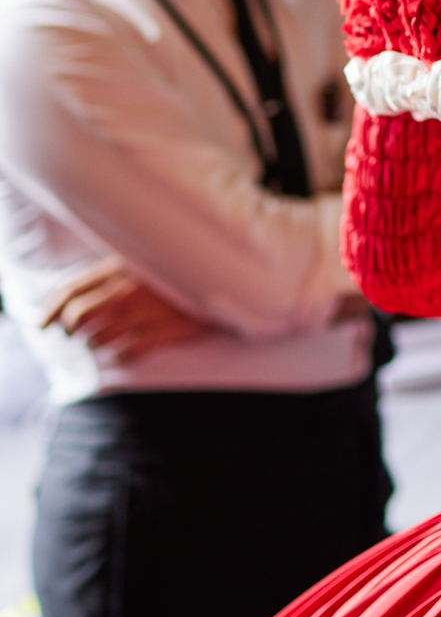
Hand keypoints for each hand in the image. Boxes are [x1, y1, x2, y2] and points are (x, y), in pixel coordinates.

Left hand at [40, 259, 210, 361]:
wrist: (220, 277)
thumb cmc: (173, 270)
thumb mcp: (139, 261)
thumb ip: (109, 273)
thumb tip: (76, 293)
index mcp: (118, 268)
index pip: (71, 290)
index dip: (51, 309)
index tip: (43, 323)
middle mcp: (127, 290)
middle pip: (80, 315)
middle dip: (70, 329)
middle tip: (74, 334)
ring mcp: (145, 311)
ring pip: (100, 336)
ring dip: (94, 343)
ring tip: (98, 342)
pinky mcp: (164, 330)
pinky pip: (129, 351)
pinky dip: (120, 355)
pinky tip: (123, 352)